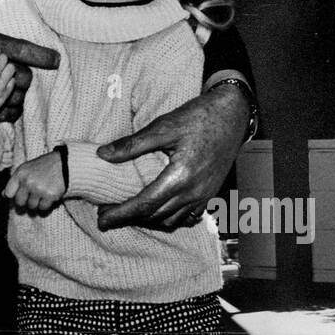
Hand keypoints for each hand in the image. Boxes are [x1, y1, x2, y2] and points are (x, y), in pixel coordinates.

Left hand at [5, 151, 64, 213]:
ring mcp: (39, 189)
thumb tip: (3, 195)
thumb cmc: (43, 166)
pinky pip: (43, 208)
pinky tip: (48, 197)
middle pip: (19, 202)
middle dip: (24, 202)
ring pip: (31, 206)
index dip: (13, 196)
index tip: (19, 195)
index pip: (8, 193)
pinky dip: (45, 205)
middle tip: (32, 197)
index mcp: (20, 174)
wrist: (64, 164)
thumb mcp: (26, 169)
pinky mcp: (50, 196)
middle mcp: (28, 182)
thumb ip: (15, 181)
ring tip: (41, 195)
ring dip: (36, 203)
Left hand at [95, 82, 248, 230]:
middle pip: (155, 216)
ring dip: (149, 219)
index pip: (144, 204)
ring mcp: (204, 195)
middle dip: (129, 218)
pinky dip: (170, 218)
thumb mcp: (162, 126)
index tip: (101, 218)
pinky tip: (159, 210)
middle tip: (106, 216)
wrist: (232, 114)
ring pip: (171, 220)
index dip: (120, 214)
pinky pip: (188, 216)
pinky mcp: (211, 193)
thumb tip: (103, 154)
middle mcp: (194, 192)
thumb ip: (132, 144)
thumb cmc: (198, 117)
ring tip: (129, 212)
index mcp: (180, 176)